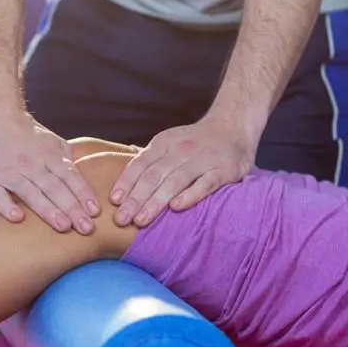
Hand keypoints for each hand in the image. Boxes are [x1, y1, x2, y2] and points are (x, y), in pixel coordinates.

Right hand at [0, 110, 101, 233]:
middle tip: (86, 228)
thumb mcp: (51, 140)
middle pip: (54, 188)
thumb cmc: (26, 134)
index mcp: (48, 154)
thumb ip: (67, 159)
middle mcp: (30, 163)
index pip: (70, 176)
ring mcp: (9, 172)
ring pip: (31, 193)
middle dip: (71, 208)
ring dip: (48, 210)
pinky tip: (18, 218)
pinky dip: (7, 206)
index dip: (83, 193)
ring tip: (64, 227)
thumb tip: (85, 177)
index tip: (95, 212)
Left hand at [110, 114, 257, 226]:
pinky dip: (190, 195)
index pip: (140, 164)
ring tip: (140, 220)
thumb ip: (150, 155)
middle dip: (135, 199)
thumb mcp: (170, 140)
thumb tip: (124, 166)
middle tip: (121, 219)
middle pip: (153, 176)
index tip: (114, 201)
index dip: (126, 182)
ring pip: (175, 182)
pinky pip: (204, 184)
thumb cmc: (197, 140)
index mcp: (164, 142)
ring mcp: (202, 159)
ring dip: (155, 202)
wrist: (234, 126)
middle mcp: (181, 150)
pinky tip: (176, 208)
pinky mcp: (223, 170)